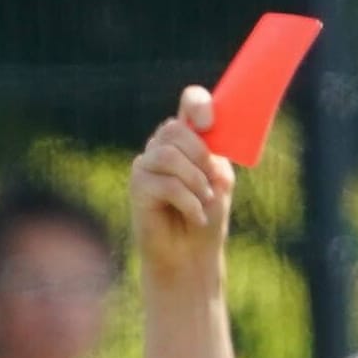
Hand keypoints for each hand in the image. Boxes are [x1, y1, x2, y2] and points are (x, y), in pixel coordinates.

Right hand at [130, 85, 234, 279]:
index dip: (197, 103)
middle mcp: (163, 146)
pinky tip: (196, 216)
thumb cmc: (208, 215)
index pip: (189, 103)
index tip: (209, 122)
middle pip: (174, 129)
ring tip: (205, 201)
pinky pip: (165, 184)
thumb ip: (214, 152)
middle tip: (211, 182)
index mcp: (187, 139)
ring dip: (195, 181)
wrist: (192, 254)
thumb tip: (204, 131)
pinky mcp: (137, 187)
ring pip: (168, 156)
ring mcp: (146, 165)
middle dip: (199, 155)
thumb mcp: (219, 179)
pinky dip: (188, 202)